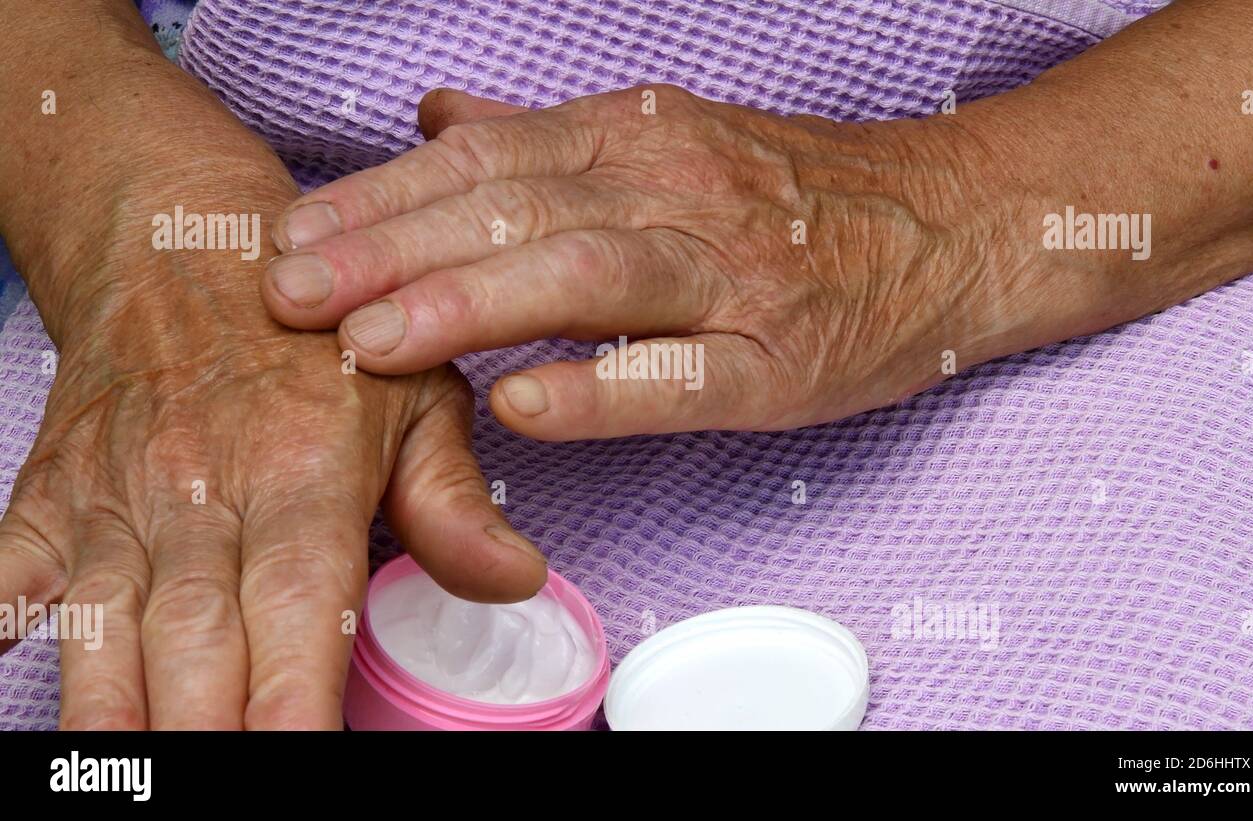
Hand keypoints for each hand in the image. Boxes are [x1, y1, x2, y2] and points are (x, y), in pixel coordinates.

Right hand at [0, 169, 546, 728]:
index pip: (299, 612)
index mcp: (304, 479)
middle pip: (195, 645)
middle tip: (212, 789)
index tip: (295, 755)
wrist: (187, 245)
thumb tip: (516, 578)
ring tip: (115, 777)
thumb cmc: (318, 335)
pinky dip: (1, 605)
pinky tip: (4, 644)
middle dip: (202, 732)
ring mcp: (119, 497)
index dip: (294, 700)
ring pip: (103, 623)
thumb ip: (454, 501)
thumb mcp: (416, 397)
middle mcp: (204, 496)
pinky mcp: (54, 491)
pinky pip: (10, 560)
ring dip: (108, 708)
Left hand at [262, 86, 1034, 437]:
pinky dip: (605, 386)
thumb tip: (438, 118)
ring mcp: (732, 276)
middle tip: (286, 295)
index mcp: (637, 137)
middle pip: (516, 213)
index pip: (484, 162)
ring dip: (474, 306)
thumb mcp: (671, 139)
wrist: (952, 222)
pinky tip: (526, 405)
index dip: (378, 200)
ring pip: (588, 276)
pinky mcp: (781, 360)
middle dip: (390, 252)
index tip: (288, 239)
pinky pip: (685, 374)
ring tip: (372, 344)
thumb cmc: (799, 192)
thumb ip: (548, 138)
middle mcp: (676, 189)